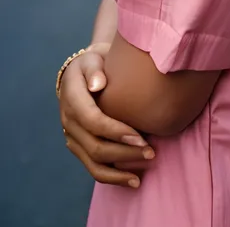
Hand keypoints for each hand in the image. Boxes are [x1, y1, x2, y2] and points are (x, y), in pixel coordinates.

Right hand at [59, 42, 155, 187]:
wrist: (83, 72)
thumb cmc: (94, 63)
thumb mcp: (92, 59)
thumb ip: (95, 70)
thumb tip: (98, 84)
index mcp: (72, 99)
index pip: (93, 120)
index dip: (116, 131)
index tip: (141, 137)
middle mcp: (69, 121)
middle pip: (95, 146)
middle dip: (124, 153)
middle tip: (151, 152)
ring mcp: (72, 137)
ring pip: (93, 163)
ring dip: (118, 172)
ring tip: (141, 177)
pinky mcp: (79, 146)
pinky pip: (93, 167)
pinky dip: (112, 177)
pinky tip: (132, 179)